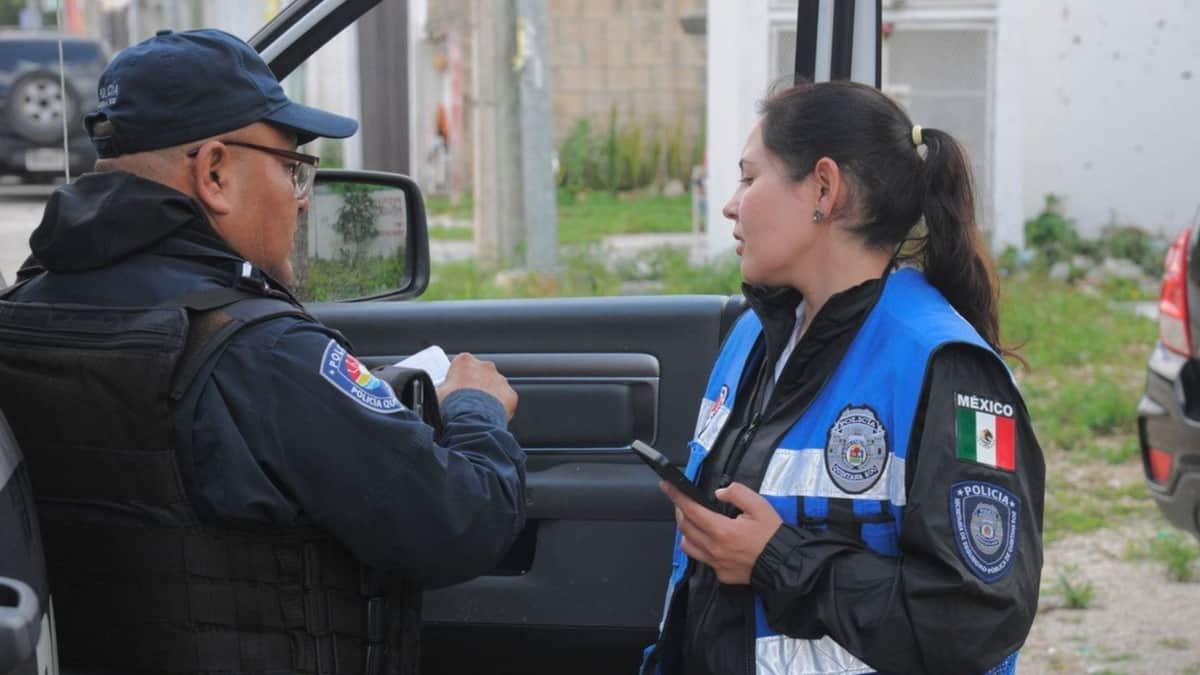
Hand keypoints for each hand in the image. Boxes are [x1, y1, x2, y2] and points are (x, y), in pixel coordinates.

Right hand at [438, 352, 517, 420]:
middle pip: (480, 374)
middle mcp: (485, 366)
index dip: (458, 378)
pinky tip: (490, 416)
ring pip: (495, 386)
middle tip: (467, 402)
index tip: (455, 389)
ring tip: (478, 412)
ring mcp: (499, 380)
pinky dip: (500, 407)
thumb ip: (442, 388)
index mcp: (465, 361)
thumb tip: (439, 393)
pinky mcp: (510, 394)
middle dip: (476, 386)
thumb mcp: (437, 394)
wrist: (471, 421)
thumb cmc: (453, 406)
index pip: (462, 365)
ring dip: (489, 396)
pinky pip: (505, 400)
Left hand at [660, 481, 781, 584]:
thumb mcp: (760, 506)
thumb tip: (719, 493)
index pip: (690, 510)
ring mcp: (716, 563)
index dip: (676, 496)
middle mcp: (714, 548)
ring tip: (694, 521)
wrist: (785, 564)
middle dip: (680, 511)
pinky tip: (710, 540)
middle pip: (684, 527)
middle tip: (683, 501)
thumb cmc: (773, 536)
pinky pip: (702, 559)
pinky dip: (700, 547)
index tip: (666, 487)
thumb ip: (737, 494)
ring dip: (686, 531)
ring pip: (688, 545)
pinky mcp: (721, 574)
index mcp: (722, 530)